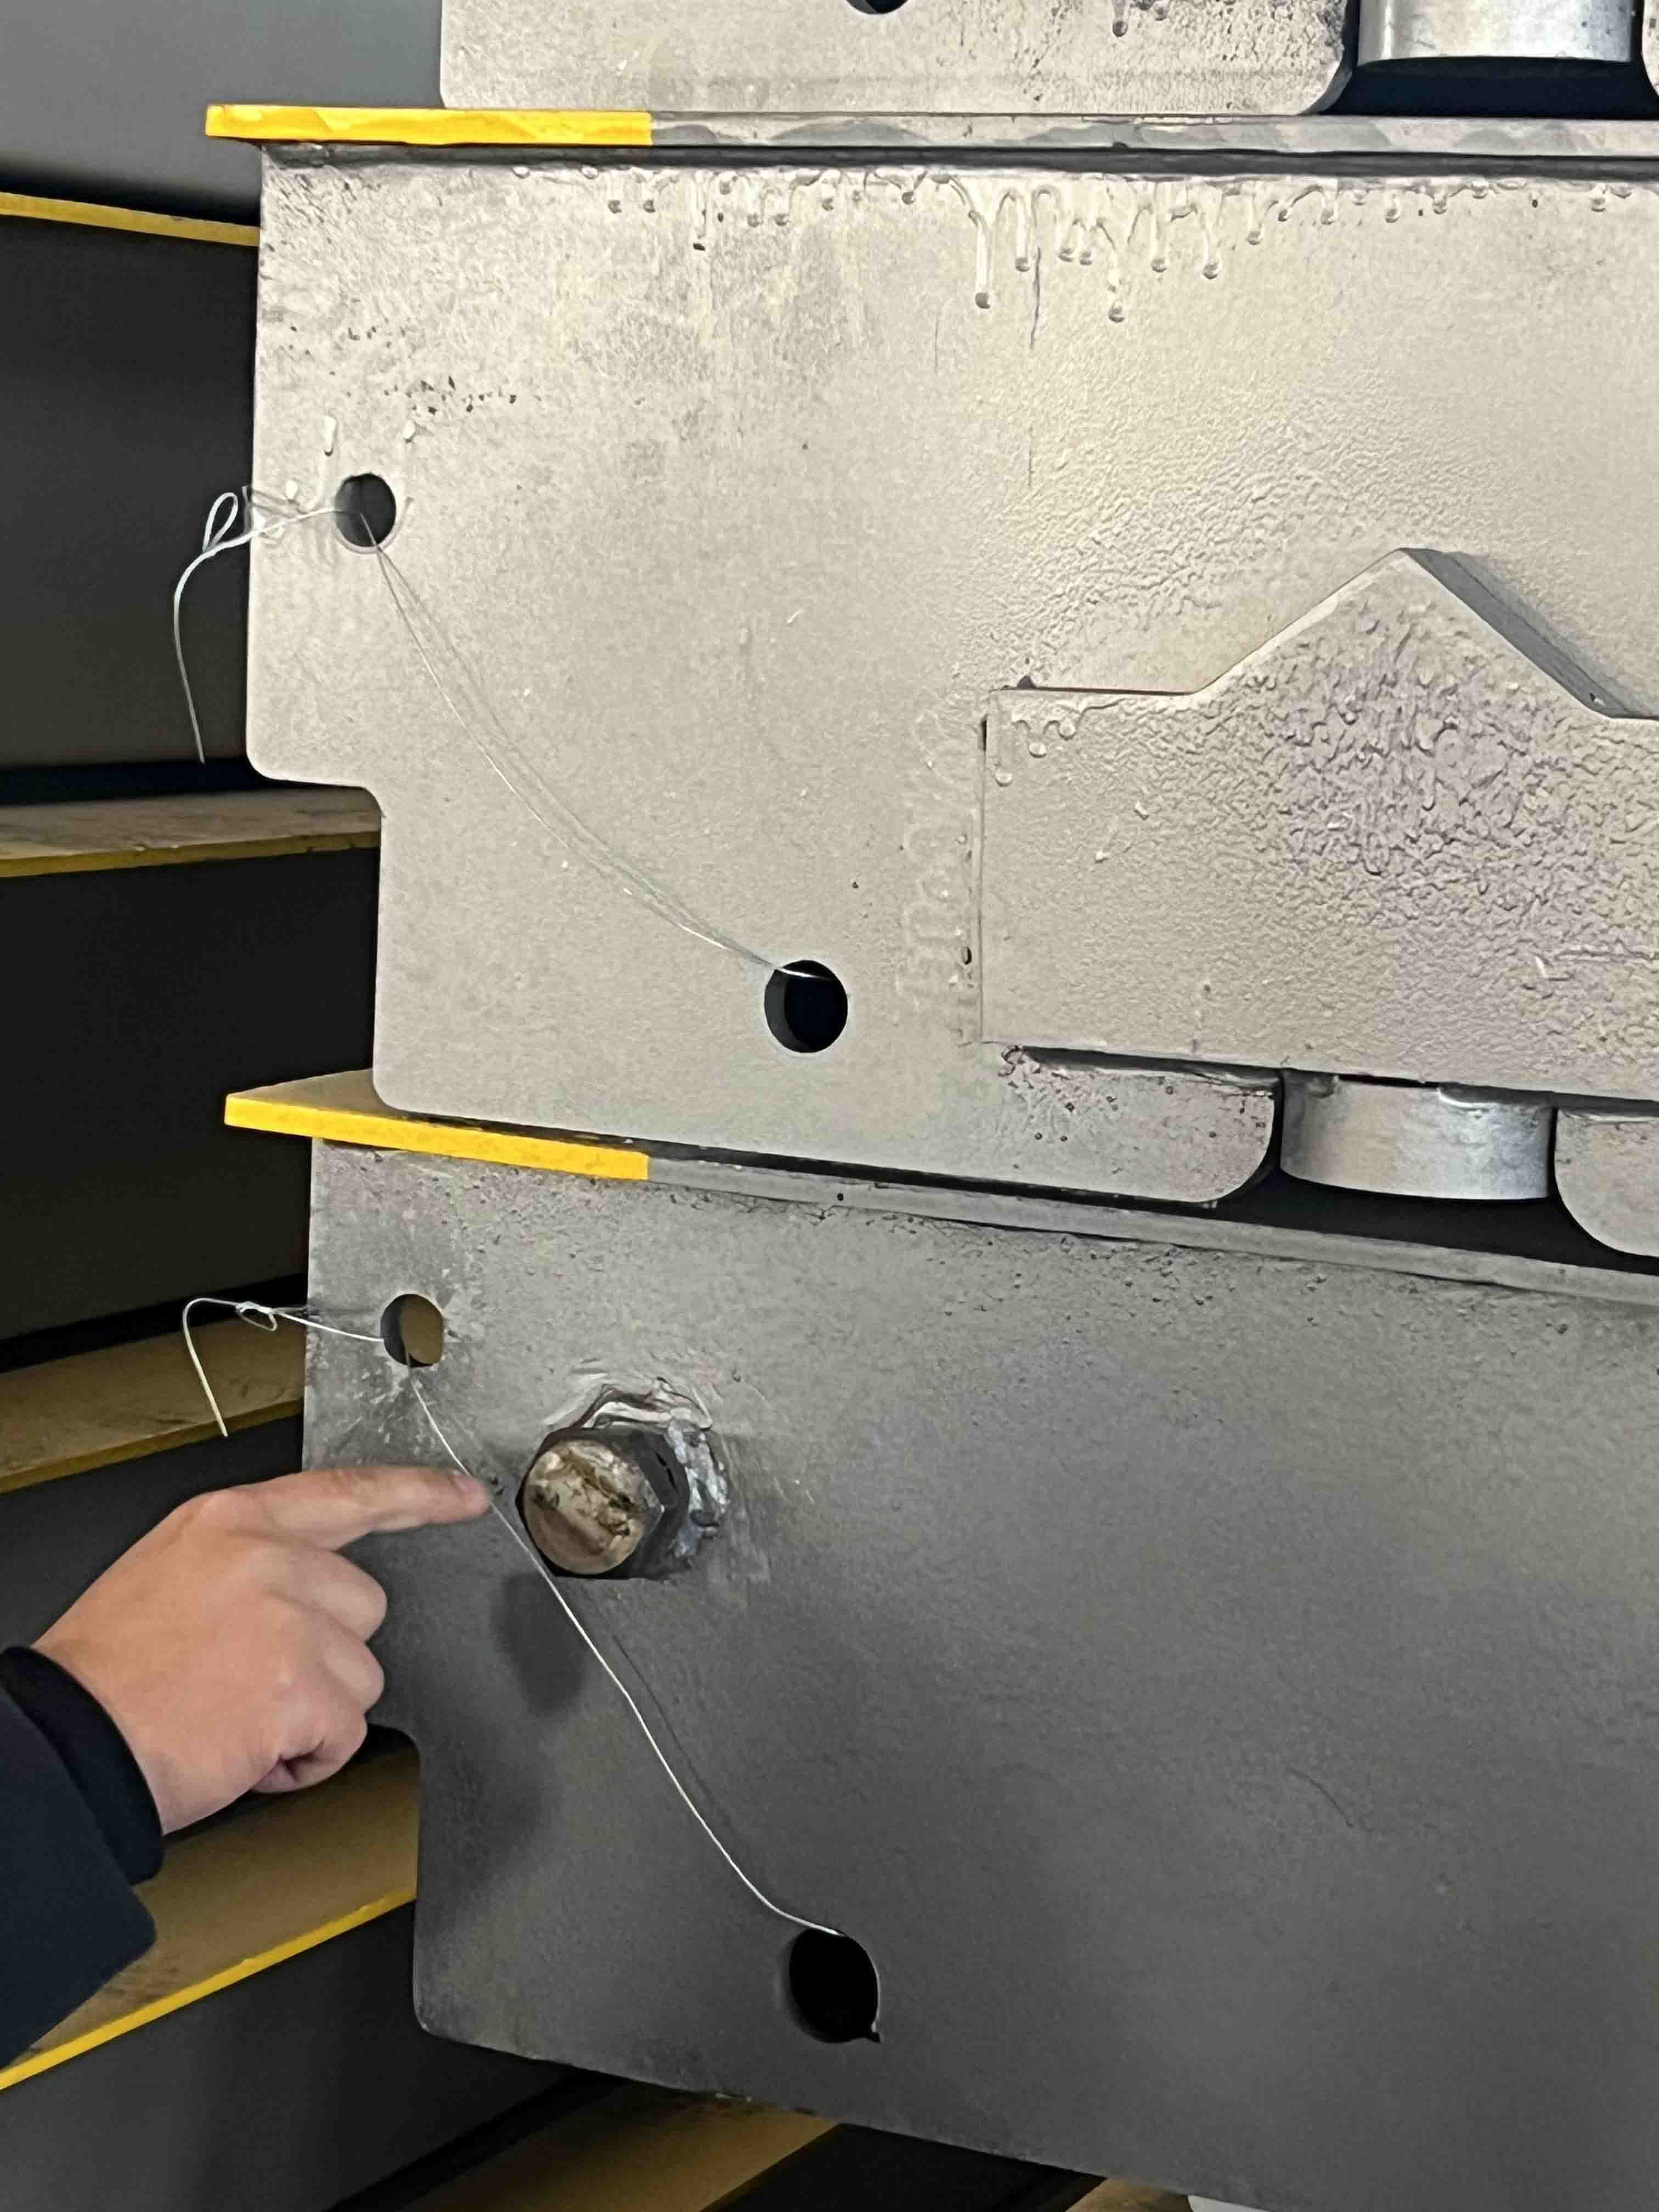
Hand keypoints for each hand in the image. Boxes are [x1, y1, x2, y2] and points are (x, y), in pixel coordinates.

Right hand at [34, 1465, 488, 1832]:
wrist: (71, 1745)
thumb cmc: (107, 1677)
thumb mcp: (171, 1575)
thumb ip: (249, 1567)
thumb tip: (301, 1593)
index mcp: (232, 1521)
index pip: (348, 1491)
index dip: (419, 1494)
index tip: (464, 1496)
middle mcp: (268, 1558)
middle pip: (364, 1606)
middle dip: (325, 1654)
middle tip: (248, 1681)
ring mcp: (289, 1619)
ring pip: (362, 1676)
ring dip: (314, 1712)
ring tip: (237, 1717)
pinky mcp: (302, 1686)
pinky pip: (345, 1735)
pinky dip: (306, 1759)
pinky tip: (248, 1752)